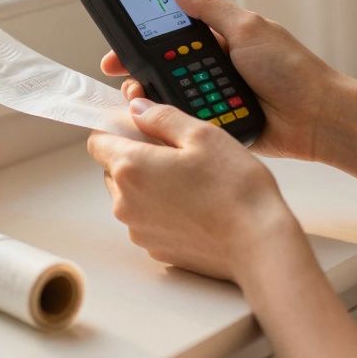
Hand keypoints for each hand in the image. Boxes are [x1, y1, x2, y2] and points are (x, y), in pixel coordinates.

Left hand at [87, 98, 303, 283]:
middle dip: (135, 156)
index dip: (117, 128)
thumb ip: (161, 117)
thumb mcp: (202, 134)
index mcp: (131, 167)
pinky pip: (147, 219)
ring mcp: (138, 229)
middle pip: (113, 169)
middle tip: (175, 151)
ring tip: (190, 180)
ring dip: (148, 184)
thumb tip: (136, 109)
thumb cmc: (234, 187)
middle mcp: (125, 203)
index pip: (98, 140)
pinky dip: (161, 209)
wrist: (258, 243)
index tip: (140, 126)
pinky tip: (194, 205)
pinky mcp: (155, 249)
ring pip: (130, 196)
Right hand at [101, 0, 351, 161]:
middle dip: (140, 69)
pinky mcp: (218, 125)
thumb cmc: (293, 70)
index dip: (143, 36)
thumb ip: (210, 9)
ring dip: (152, 97)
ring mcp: (214, 97)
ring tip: (138, 98)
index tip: (118, 41)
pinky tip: (154, 123)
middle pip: (164, 66)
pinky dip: (170, 122)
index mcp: (221, 40)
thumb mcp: (249, 29)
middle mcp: (214, 67)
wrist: (318, 118)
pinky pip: (186, 122)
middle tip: (120, 73)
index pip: (171, 33)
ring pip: (170, 97)